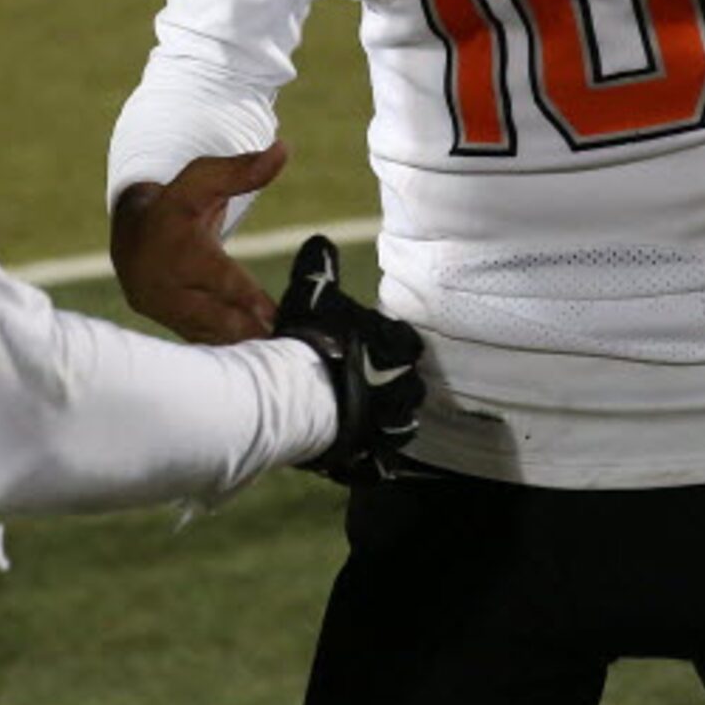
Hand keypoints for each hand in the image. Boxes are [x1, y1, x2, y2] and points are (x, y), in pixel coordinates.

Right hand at [109, 145, 286, 343]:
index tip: (274, 314)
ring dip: (245, 344)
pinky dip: (234, 348)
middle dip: (250, 329)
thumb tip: (284, 150)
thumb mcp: (202, 180)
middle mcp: (168, 289)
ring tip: (280, 351)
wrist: (133, 239)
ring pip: (212, 336)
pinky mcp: (176, 329)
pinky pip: (208, 343)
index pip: (217, 278)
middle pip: (215, 317)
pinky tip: (262, 353)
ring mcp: (169, 314)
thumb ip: (242, 170)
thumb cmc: (174, 204)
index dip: (247, 298)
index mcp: (176, 252)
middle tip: (284, 338)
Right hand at [273, 235, 425, 483]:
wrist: (293, 399)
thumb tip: (320, 241)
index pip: (409, 344)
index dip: (394, 345)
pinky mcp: (372, 456)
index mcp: (397, 348)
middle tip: (370, 384)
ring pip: (401, 426)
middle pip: (410, 386)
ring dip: (388, 422)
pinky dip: (373, 461)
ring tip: (366, 420)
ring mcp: (389, 427)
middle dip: (395, 385)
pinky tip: (360, 458)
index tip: (379, 346)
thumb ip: (319, 268)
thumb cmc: (308, 342)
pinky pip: (380, 463)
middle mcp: (402, 388)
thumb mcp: (312, 295)